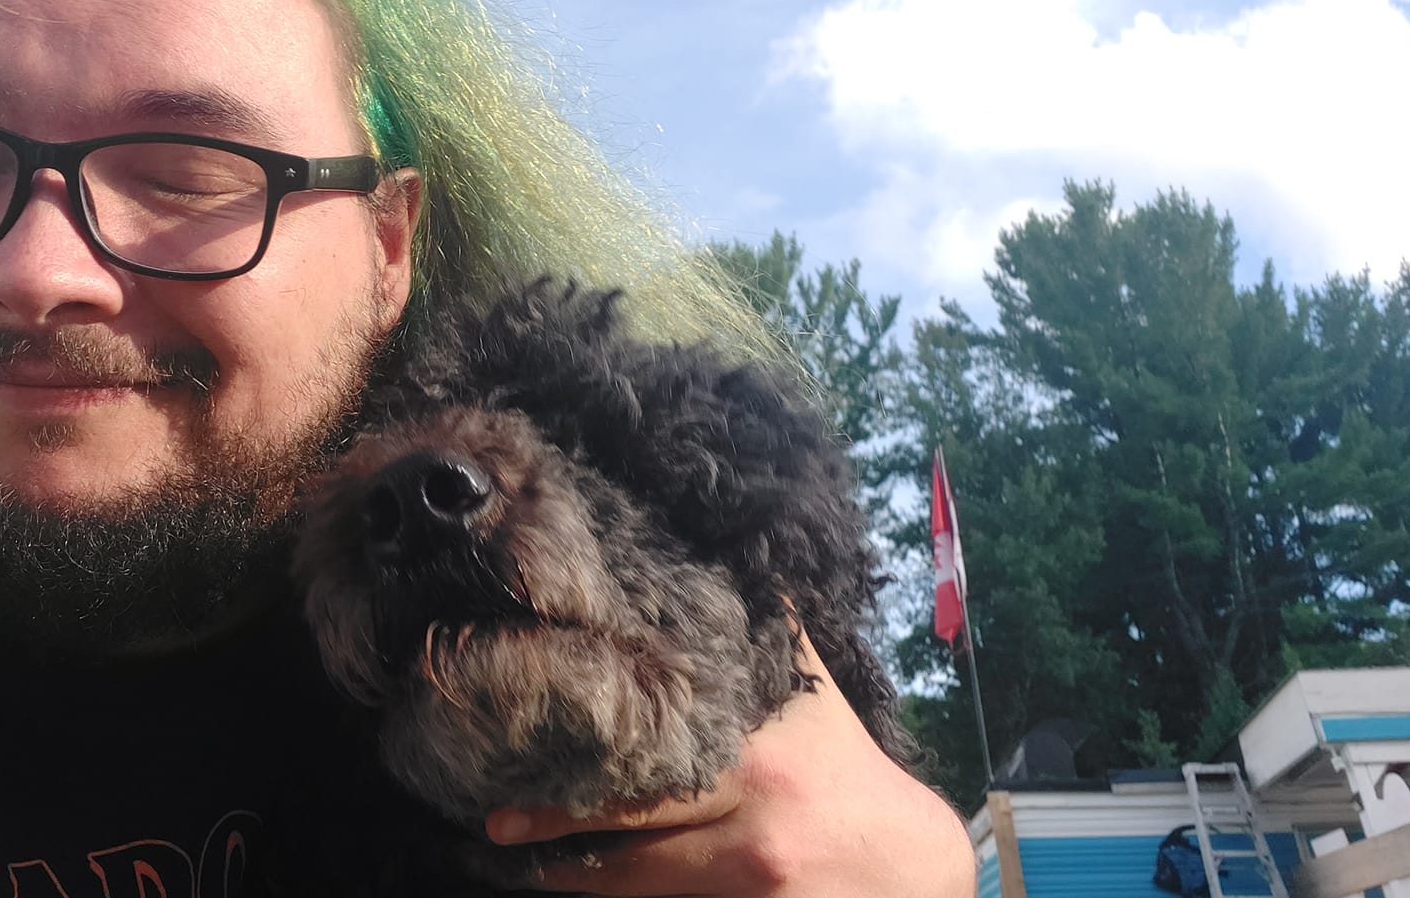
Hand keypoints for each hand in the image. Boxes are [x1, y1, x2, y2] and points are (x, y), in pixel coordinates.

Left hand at [484, 638, 974, 896]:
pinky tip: (580, 887)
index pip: (647, 760)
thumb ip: (758, 630)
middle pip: (629, 830)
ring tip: (522, 859)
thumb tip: (702, 545)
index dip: (578, 761)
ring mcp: (753, 885)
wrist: (912, 865)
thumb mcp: (807, 693)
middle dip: (555, 827)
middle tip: (496, 821)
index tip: (516, 755)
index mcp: (756, 755)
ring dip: (576, 875)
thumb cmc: (843, 766)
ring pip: (640, 886)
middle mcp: (753, 823)